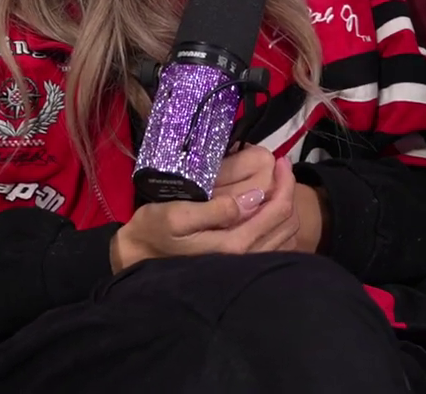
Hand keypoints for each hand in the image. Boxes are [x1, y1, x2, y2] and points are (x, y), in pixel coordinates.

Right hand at [110, 150, 300, 271]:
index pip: (278, 210)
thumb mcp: (176, 215)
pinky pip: (276, 246)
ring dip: (285, 207)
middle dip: (288, 190)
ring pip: (286, 235)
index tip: (280, 159)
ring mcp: (246, 266)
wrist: (137, 260)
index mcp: (234, 245)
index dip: (285, 181)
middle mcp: (247, 259)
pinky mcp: (241, 266)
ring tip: (275, 184)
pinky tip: (266, 209)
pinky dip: (278, 225)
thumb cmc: (153, 233)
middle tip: (279, 166)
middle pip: (288, 222)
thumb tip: (254, 197)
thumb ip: (216, 209)